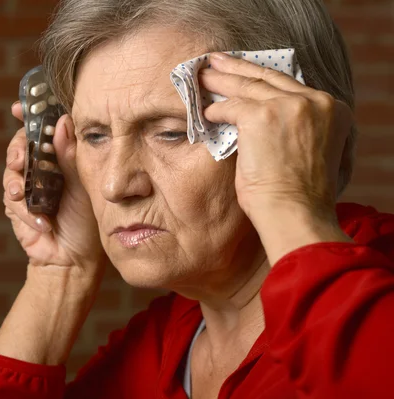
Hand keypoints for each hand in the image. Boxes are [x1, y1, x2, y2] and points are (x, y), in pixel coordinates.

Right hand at [3, 102, 105, 281]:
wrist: (73, 258)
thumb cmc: (85, 220)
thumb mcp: (82, 184)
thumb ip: (70, 155)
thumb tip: (63, 122)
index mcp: (60, 157)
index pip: (43, 129)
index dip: (30, 115)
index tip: (18, 107)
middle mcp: (42, 167)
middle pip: (20, 144)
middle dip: (16, 148)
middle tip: (20, 158)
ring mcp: (27, 185)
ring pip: (11, 169)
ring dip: (15, 179)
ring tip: (22, 193)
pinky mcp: (16, 205)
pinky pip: (11, 198)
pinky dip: (24, 209)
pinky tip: (41, 221)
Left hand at [199, 52, 353, 222]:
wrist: (294, 212)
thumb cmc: (298, 194)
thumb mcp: (309, 149)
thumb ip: (297, 126)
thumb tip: (268, 119)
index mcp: (332, 109)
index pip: (289, 85)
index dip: (263, 77)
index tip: (246, 70)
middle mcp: (314, 101)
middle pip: (267, 78)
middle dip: (238, 69)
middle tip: (216, 61)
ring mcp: (288, 106)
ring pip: (246, 87)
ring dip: (221, 82)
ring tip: (202, 77)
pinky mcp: (261, 116)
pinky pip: (231, 107)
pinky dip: (216, 111)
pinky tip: (205, 113)